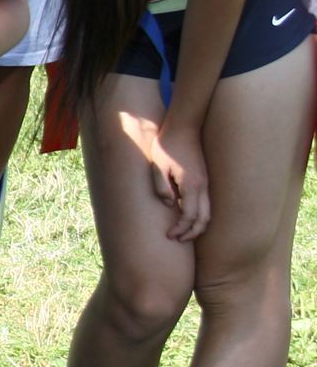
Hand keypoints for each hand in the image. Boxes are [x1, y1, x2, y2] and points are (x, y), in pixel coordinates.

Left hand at [123, 116, 209, 240]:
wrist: (184, 127)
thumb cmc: (166, 146)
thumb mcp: (157, 166)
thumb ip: (161, 186)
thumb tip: (169, 204)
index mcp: (191, 185)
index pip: (189, 216)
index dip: (180, 229)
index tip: (169, 236)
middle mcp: (203, 186)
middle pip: (204, 219)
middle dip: (192, 233)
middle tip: (177, 239)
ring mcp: (207, 182)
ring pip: (209, 212)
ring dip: (199, 226)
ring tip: (184, 233)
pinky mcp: (205, 179)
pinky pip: (207, 203)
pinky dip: (201, 215)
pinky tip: (190, 218)